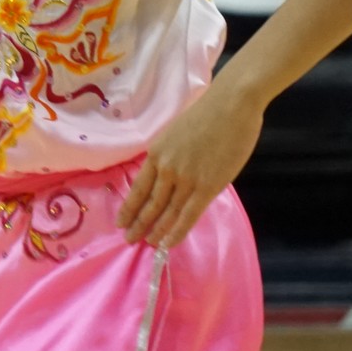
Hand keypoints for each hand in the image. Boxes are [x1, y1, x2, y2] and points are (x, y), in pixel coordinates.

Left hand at [118, 77, 264, 248]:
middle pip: (149, 203)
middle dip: (138, 224)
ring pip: (167, 212)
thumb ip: (171, 157)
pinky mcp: (207, 187)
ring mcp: (185, 179)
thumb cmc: (208, 114)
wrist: (230, 105)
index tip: (121, 222)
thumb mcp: (176, 134)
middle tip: (129, 239)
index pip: (139, 187)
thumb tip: (171, 177)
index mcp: (156, 153)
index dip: (130, 207)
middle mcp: (166, 169)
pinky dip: (176, 232)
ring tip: (147, 244)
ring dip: (155, 230)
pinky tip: (168, 243)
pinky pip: (188, 215)